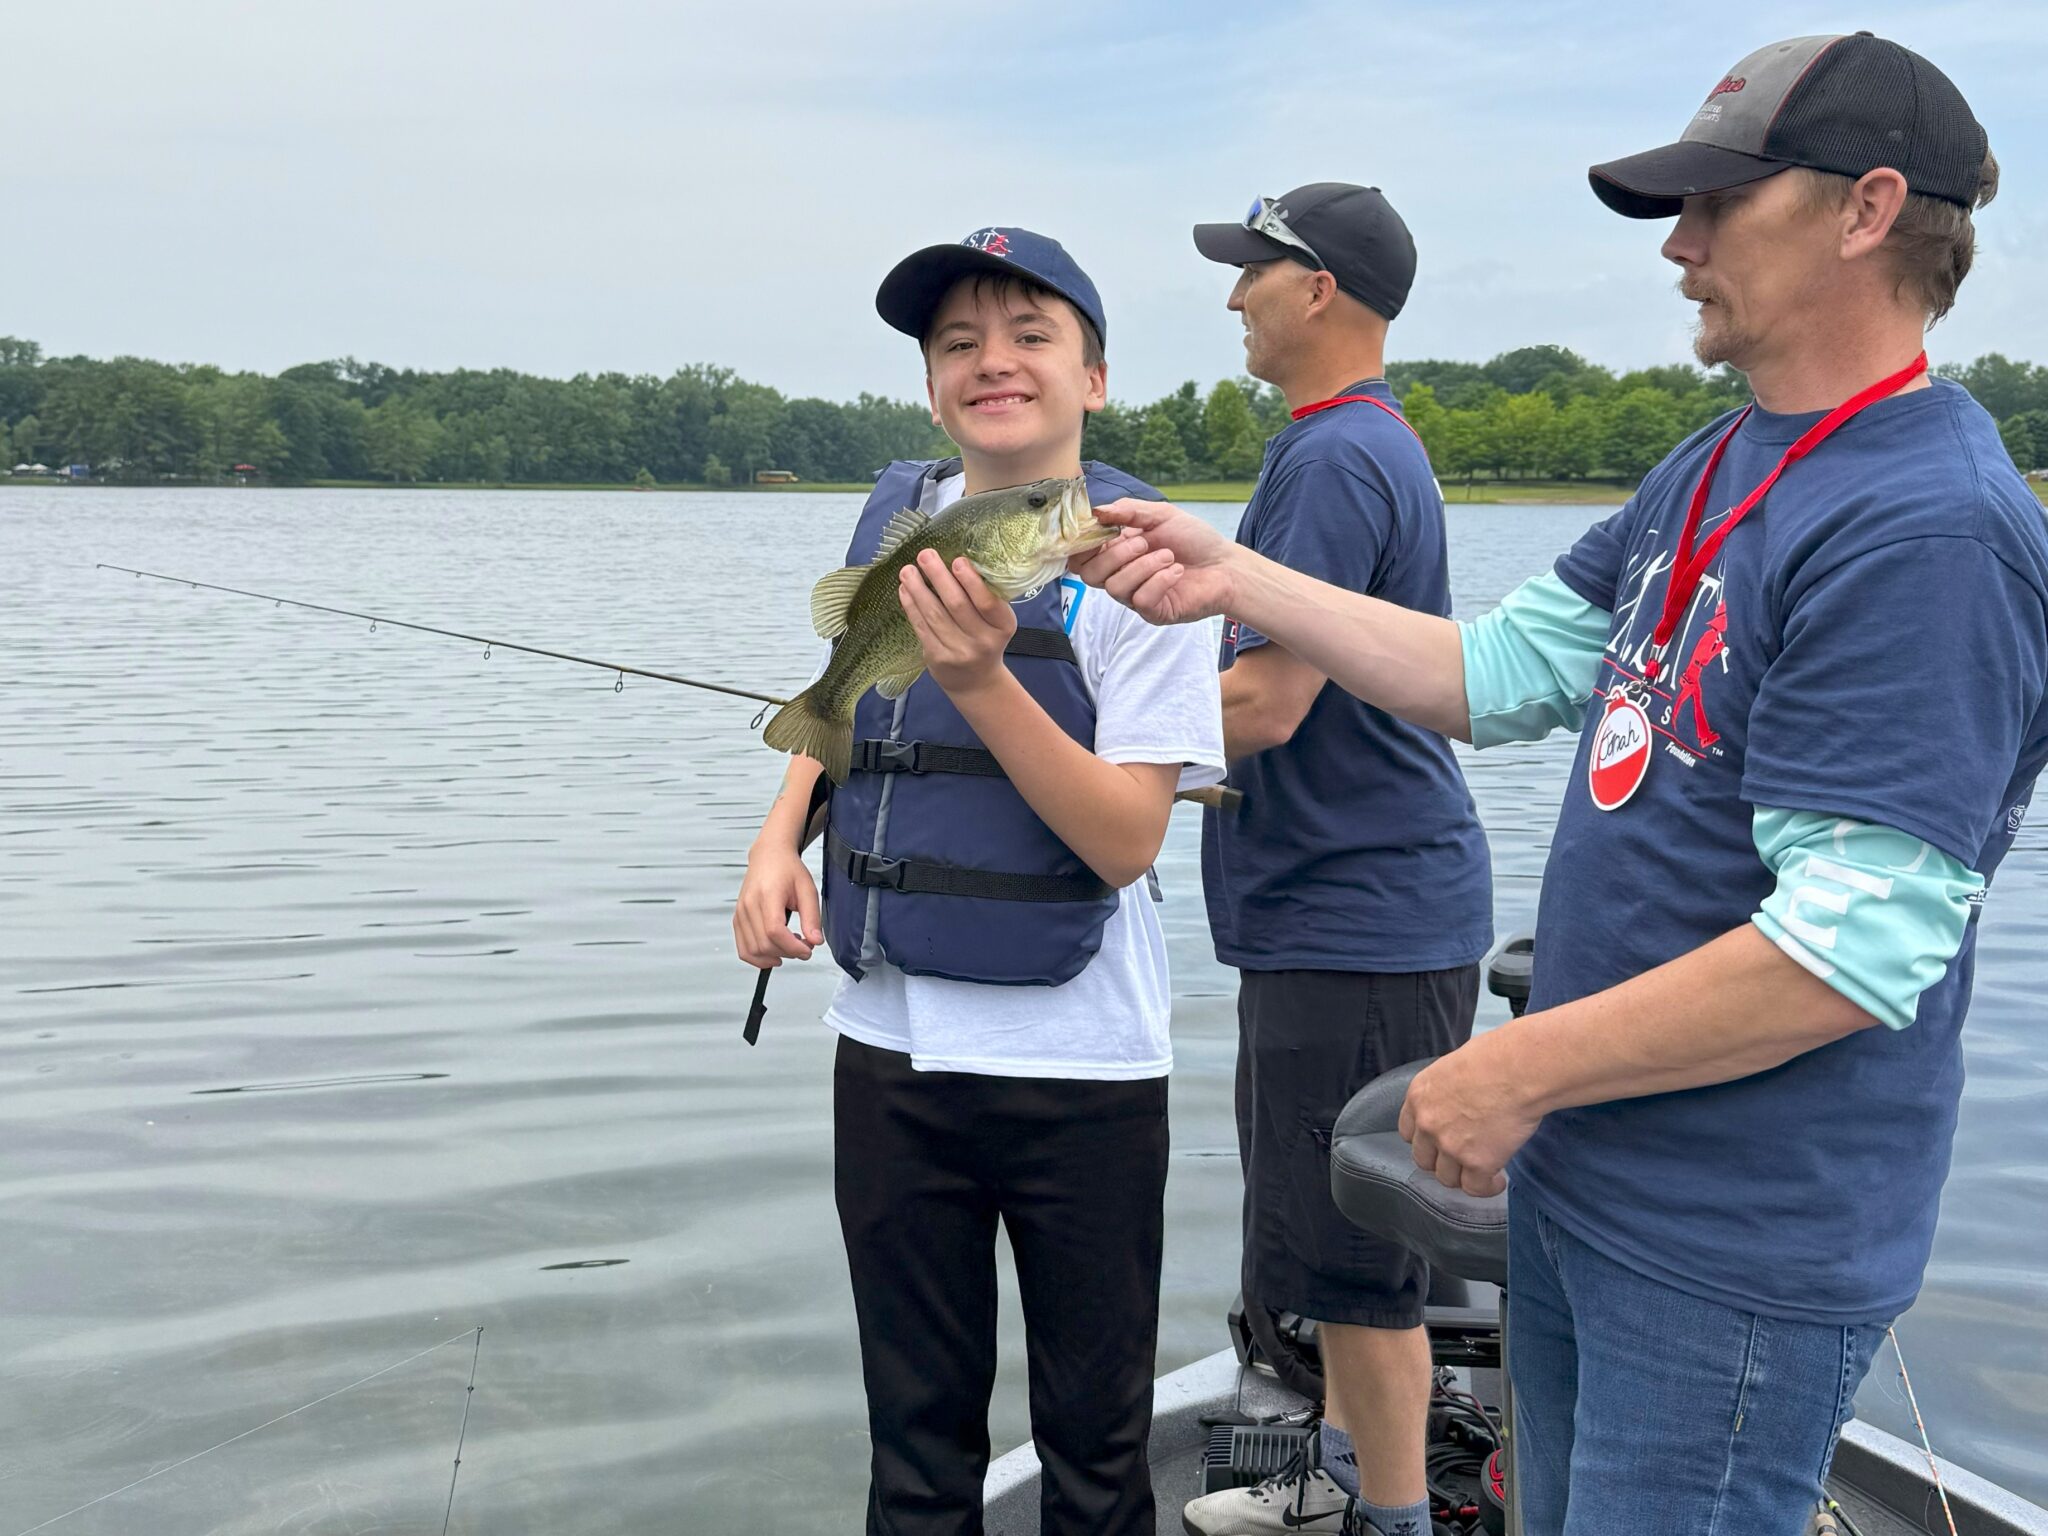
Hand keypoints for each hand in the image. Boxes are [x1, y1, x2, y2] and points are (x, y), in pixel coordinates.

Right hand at [733, 846, 821, 967]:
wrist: (769, 856)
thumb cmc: (787, 869)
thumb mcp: (807, 890)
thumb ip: (812, 917)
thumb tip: (815, 941)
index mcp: (767, 895)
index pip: (774, 931)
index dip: (792, 947)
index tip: (807, 950)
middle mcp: (749, 905)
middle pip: (764, 944)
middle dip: (787, 953)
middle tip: (803, 947)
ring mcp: (740, 913)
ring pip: (752, 950)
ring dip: (773, 957)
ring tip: (789, 948)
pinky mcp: (737, 919)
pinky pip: (743, 948)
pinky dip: (758, 958)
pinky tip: (773, 954)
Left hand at [899, 549, 1016, 697]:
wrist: (976, 681)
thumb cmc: (986, 639)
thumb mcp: (996, 621)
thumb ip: (984, 597)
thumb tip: (955, 560)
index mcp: (1003, 626)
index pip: (987, 603)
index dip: (971, 581)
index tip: (957, 560)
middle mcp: (983, 641)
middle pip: (957, 605)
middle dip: (939, 577)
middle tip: (925, 555)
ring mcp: (959, 652)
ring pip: (935, 614)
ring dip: (918, 589)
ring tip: (908, 570)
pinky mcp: (937, 658)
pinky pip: (921, 627)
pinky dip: (911, 606)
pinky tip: (905, 589)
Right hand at [1066, 497, 1237, 625]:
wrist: (1225, 564)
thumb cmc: (1194, 539)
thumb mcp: (1160, 515)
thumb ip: (1128, 511)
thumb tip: (1096, 511)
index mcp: (1117, 551)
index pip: (1081, 556)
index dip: (1082, 545)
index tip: (1099, 531)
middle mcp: (1121, 575)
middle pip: (1090, 574)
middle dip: (1116, 555)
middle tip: (1144, 542)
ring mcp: (1135, 596)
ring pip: (1115, 587)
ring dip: (1144, 566)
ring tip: (1169, 556)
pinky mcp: (1153, 612)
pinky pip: (1141, 600)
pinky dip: (1160, 581)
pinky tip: (1177, 571)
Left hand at [1397, 1032, 1542, 1197]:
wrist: (1518, 1070)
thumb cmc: (1496, 1058)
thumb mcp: (1454, 1067)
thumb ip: (1447, 1092)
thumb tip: (1458, 1103)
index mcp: (1419, 1096)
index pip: (1408, 1131)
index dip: (1425, 1140)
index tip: (1439, 1143)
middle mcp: (1428, 1123)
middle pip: (1423, 1159)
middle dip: (1441, 1162)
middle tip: (1461, 1159)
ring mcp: (1450, 1146)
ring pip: (1447, 1178)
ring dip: (1464, 1176)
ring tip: (1482, 1172)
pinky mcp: (1477, 1163)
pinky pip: (1475, 1188)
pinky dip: (1487, 1188)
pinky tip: (1498, 1181)